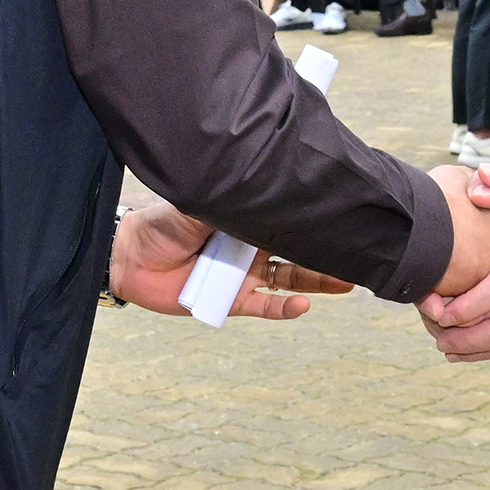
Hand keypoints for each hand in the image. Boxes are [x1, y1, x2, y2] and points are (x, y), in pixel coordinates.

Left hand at [107, 202, 351, 319]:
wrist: (128, 257)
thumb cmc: (161, 223)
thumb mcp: (197, 202)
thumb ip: (228, 197)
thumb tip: (259, 181)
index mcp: (247, 218)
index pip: (287, 216)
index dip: (313, 215)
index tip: (344, 211)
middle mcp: (252, 246)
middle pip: (299, 248)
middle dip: (327, 248)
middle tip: (360, 248)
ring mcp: (245, 275)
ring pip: (291, 278)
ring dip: (318, 281)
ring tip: (347, 280)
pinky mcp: (233, 301)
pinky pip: (266, 306)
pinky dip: (285, 308)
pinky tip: (302, 306)